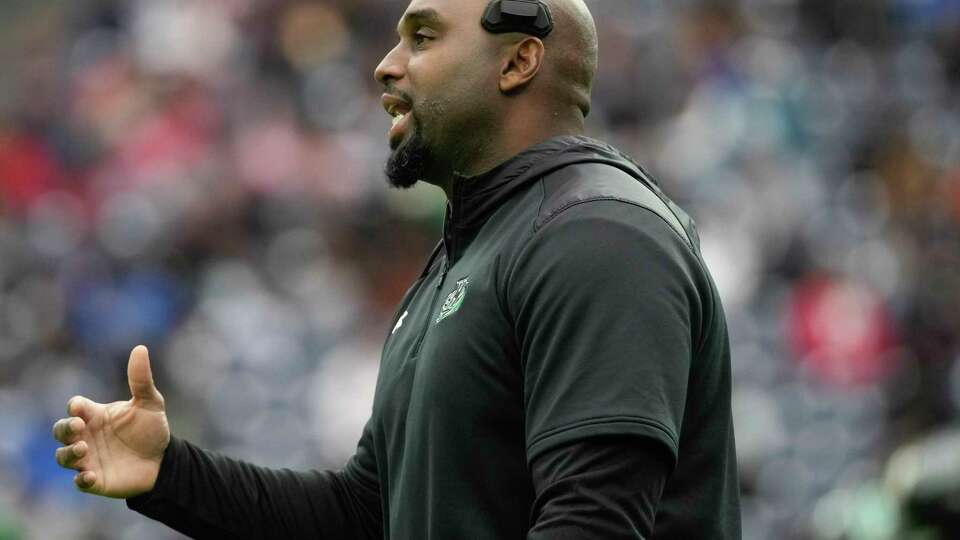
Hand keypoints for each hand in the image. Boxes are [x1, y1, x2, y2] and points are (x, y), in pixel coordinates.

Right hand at [52, 345, 170, 497]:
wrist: (163, 460)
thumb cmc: (151, 429)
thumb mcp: (150, 402)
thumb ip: (141, 379)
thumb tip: (140, 348)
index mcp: (96, 415)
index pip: (75, 408)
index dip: (75, 408)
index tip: (80, 408)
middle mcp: (87, 436)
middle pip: (61, 431)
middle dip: (64, 429)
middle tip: (78, 427)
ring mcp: (89, 459)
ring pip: (63, 457)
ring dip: (69, 454)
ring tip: (83, 449)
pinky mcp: (96, 480)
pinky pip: (80, 482)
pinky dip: (81, 480)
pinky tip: (89, 476)